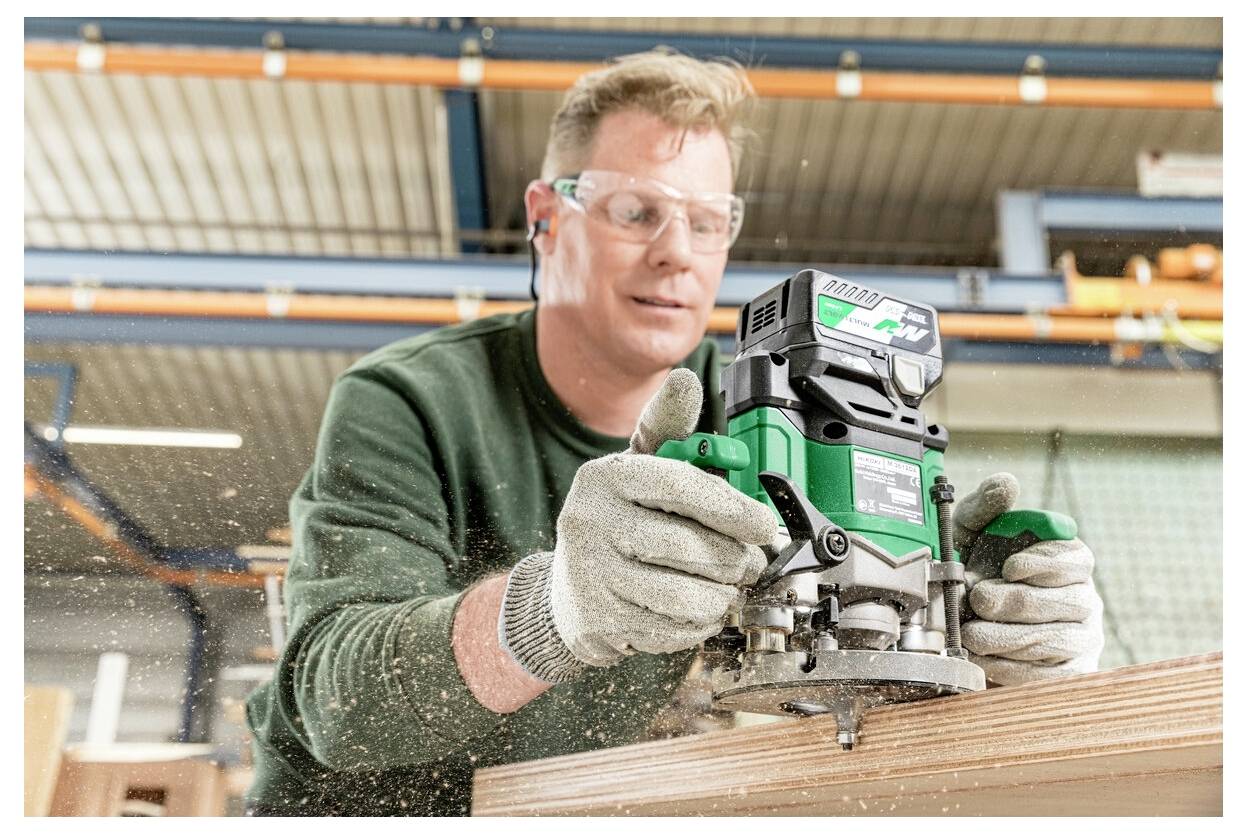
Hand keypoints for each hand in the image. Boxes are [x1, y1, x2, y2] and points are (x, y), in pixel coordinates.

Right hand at [499, 369, 776, 682]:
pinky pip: (675, 627)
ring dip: (722, 593)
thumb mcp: (636, 466)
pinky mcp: (603, 620)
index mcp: (605, 477)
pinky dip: (700, 621)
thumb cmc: (616, 518)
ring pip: (687, 594)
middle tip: (750, 560)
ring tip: (726, 584)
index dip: (731, 507)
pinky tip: (697, 607)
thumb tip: (685, 380)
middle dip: (735, 558)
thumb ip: (667, 426)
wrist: (566, 592)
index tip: (764, 524)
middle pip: (689, 545)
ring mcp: (594, 576)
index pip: (679, 486)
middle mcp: (592, 524)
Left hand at [953, 473, 1104, 685]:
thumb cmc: (974, 568)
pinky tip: (986, 660)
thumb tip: (1006, 484)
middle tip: (979, 600)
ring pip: (1058, 641)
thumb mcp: (970, 534)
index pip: (1076, 560)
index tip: (1010, 567)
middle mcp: (1084, 599)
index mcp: (1069, 560)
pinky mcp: (1068, 674)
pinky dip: (1015, 669)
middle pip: (1068, 603)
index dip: (1045, 564)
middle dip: (1017, 603)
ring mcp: (1082, 639)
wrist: (960, 624)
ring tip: (973, 634)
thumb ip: (986, 507)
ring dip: (1010, 638)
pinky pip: (1051, 677)